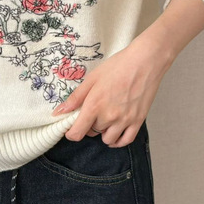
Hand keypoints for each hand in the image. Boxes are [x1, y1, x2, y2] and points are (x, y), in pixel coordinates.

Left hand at [51, 34, 172, 146]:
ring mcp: (125, 120)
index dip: (71, 133)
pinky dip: (118, 141)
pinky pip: (125, 141)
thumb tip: (59, 112)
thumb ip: (75, 98)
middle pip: (92, 133)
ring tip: (105, 119)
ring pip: (108, 139)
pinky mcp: (138, 121)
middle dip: (89, 126)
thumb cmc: (117, 66)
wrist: (145, 61)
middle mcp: (109, 117)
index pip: (77, 133)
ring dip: (103, 132)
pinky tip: (114, 133)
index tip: (71, 128)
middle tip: (93, 112)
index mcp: (94, 106)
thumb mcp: (92, 79)